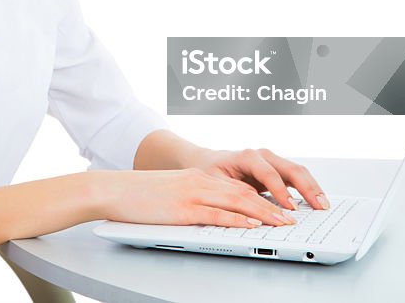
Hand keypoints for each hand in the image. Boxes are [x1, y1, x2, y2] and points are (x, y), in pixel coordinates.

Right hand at [92, 168, 301, 227]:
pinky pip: (215, 214)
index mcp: (197, 178)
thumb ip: (193, 199)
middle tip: (291, 216)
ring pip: (236, 202)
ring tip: (281, 223)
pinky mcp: (182, 209)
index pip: (238, 186)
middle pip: (244, 192)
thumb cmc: (138, 195)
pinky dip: (236, 220)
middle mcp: (199, 183)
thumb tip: (213, 214)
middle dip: (271, 206)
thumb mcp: (171, 192)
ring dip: (262, 213)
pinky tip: (249, 225)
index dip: (263, 197)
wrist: (113, 189)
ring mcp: (191, 195)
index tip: (280, 208)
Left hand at [187, 147, 329, 211]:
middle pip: (291, 169)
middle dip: (307, 188)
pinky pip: (297, 177)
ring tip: (323, 205)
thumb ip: (236, 195)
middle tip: (318, 206)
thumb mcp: (218, 185)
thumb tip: (253, 212)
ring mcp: (272, 161)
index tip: (290, 207)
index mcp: (248, 156)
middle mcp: (263, 156)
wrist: (209, 163)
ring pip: (298, 171)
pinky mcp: (277, 170)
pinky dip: (308, 188)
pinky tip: (316, 200)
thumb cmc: (212, 173)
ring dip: (313, 188)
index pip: (269, 173)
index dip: (281, 191)